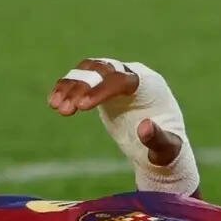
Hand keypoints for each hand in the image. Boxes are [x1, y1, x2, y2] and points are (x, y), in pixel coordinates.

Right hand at [48, 57, 200, 196]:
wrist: (159, 148)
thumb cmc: (167, 150)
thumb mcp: (166, 149)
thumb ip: (157, 139)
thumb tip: (145, 127)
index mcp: (150, 86)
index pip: (122, 79)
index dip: (101, 90)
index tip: (82, 107)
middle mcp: (133, 76)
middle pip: (103, 70)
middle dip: (82, 87)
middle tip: (64, 110)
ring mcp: (117, 79)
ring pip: (89, 71)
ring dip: (70, 86)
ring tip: (55, 107)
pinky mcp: (104, 87)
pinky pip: (82, 80)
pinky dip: (67, 88)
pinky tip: (53, 102)